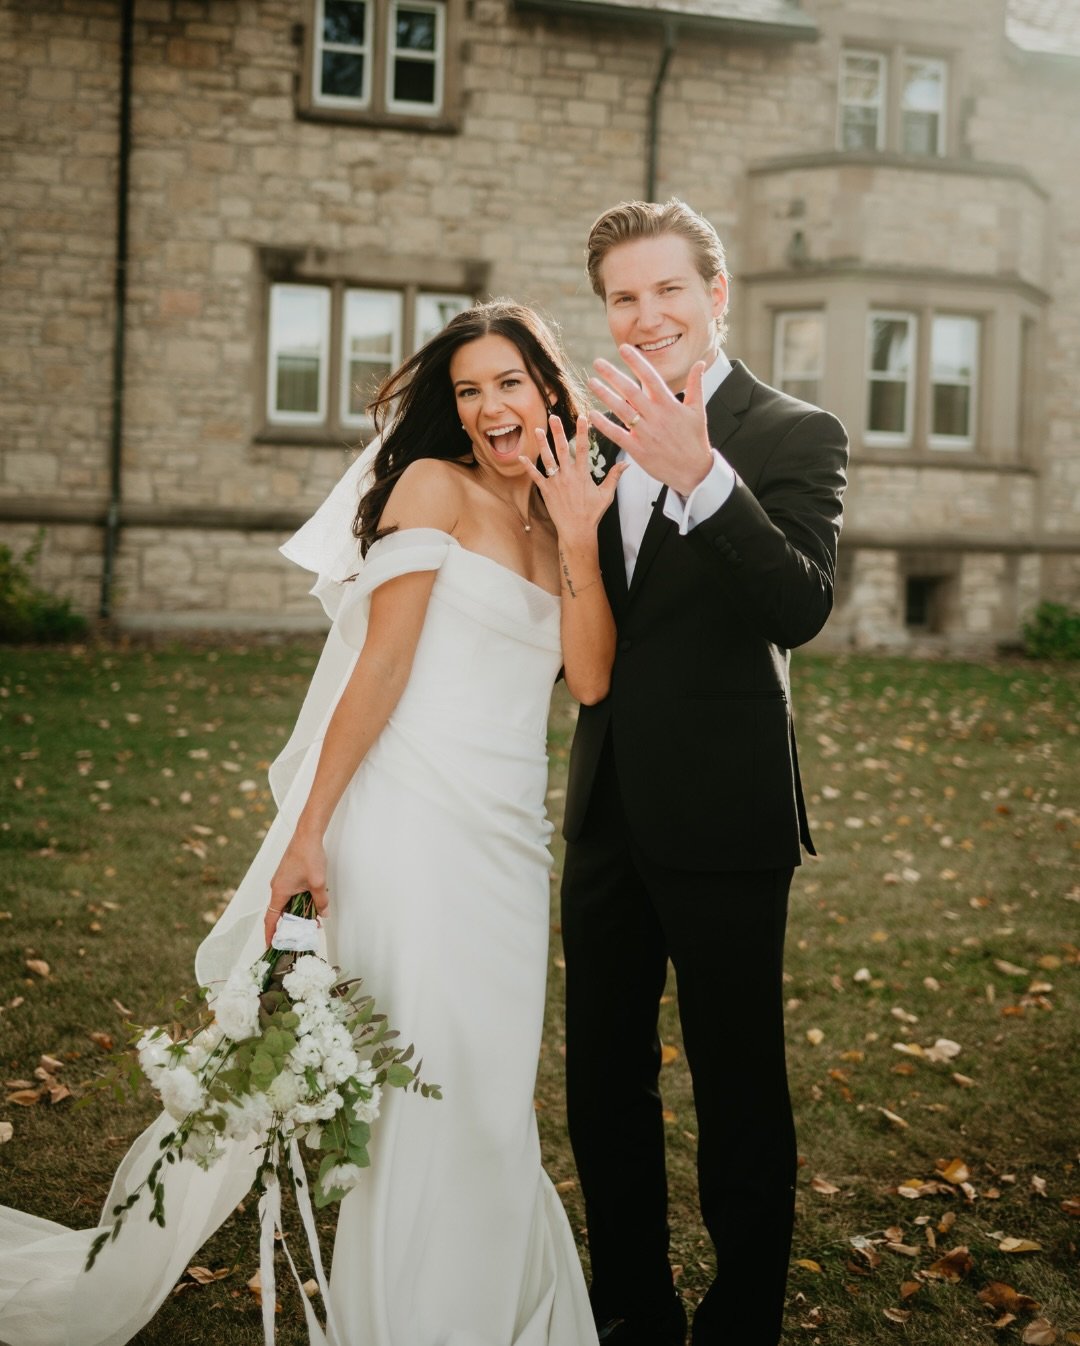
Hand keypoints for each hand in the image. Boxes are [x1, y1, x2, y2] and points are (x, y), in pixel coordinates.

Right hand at [264, 831, 328, 946]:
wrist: (307, 835)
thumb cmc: (309, 856)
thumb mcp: (318, 883)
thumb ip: (320, 902)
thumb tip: (324, 915)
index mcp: (279, 891)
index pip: (270, 919)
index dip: (270, 934)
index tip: (270, 946)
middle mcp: (277, 887)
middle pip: (280, 913)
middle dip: (290, 926)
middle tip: (300, 937)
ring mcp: (281, 881)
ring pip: (287, 903)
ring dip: (297, 913)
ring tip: (311, 922)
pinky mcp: (287, 876)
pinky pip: (290, 894)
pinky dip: (298, 902)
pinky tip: (312, 904)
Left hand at [518, 413, 627, 545]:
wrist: (577, 531)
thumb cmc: (592, 514)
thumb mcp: (607, 494)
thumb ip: (614, 476)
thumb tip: (626, 463)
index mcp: (582, 474)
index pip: (582, 448)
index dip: (583, 431)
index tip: (583, 417)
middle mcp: (568, 475)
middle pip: (562, 448)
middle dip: (558, 431)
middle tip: (553, 417)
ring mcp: (556, 482)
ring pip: (547, 459)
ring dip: (542, 444)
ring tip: (537, 430)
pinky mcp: (546, 491)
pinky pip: (535, 477)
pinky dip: (528, 467)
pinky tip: (521, 457)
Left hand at [589, 344, 712, 497]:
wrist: (694, 472)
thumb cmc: (695, 440)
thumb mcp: (698, 411)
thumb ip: (696, 385)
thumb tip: (700, 363)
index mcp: (670, 405)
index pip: (650, 377)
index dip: (636, 362)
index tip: (623, 348)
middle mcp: (656, 417)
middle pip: (630, 391)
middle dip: (612, 375)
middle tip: (597, 363)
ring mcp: (646, 433)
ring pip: (621, 410)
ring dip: (604, 395)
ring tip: (591, 382)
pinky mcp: (638, 450)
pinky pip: (617, 434)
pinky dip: (603, 425)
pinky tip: (590, 414)